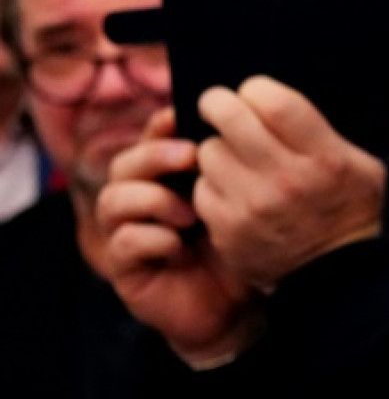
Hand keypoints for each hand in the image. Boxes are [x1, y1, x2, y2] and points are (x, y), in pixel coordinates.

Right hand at [97, 107, 263, 364]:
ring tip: (190, 213)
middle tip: (191, 157)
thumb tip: (239, 121)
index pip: (151, 139)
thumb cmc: (241, 244)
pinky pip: (122, 243)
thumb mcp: (242, 199)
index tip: (182, 116)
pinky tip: (178, 246)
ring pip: (113, 200)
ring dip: (152, 199)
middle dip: (155, 155)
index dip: (161, 125)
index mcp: (168, 177)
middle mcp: (141, 201)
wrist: (238, 305)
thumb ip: (233, 165)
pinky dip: (151, 239)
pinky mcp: (126, 270)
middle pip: (124, 163)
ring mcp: (129, 234)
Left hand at [194, 76, 385, 291]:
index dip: (256, 88)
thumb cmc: (350, 207)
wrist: (338, 274)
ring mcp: (252, 207)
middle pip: (231, 118)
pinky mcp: (228, 230)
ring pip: (209, 152)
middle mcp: (286, 180)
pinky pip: (202, 189)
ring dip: (217, 148)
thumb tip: (280, 99)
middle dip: (218, 103)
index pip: (274, 102)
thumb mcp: (362, 164)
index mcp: (323, 157)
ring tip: (232, 154)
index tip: (252, 92)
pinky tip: (230, 188)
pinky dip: (212, 184)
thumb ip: (326, 132)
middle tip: (217, 103)